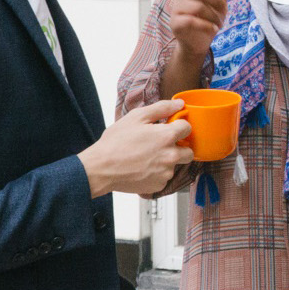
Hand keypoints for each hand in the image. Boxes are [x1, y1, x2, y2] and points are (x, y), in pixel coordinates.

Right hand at [78, 99, 193, 197]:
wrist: (100, 169)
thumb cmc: (115, 143)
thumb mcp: (136, 117)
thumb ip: (161, 108)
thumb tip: (179, 104)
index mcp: (167, 137)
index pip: (188, 128)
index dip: (179, 126)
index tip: (170, 128)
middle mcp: (171, 156)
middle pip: (189, 151)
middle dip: (180, 147)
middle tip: (163, 145)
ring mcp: (165, 173)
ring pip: (175, 165)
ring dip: (167, 161)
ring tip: (147, 157)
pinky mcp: (158, 186)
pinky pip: (164, 178)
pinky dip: (157, 174)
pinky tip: (142, 168)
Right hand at [168, 0, 229, 57]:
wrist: (200, 43)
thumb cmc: (209, 20)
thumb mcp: (220, 4)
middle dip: (216, 2)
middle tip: (222, 14)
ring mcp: (177, 9)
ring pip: (198, 6)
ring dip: (213, 16)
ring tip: (217, 24)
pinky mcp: (176, 23)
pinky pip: (192, 20)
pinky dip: (206, 25)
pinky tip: (212, 29)